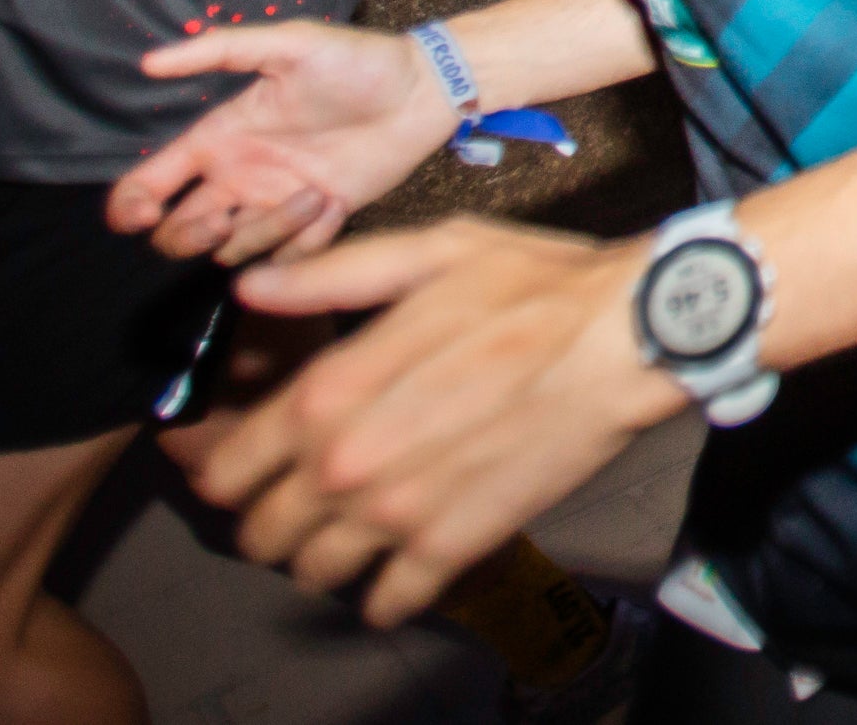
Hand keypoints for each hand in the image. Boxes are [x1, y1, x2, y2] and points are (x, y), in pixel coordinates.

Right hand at [110, 21, 459, 265]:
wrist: (423, 90)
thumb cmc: (357, 61)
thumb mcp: (289, 44)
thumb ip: (221, 49)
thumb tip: (149, 63)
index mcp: (221, 136)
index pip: (151, 182)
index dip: (130, 207)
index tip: (142, 214)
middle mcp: (240, 175)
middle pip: (178, 233)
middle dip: (187, 235)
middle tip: (223, 214)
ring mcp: (276, 202)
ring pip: (234, 250)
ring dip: (265, 230)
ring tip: (312, 190)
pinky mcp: (317, 221)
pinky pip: (290, 256)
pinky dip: (306, 239)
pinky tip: (334, 202)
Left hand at [169, 217, 679, 627]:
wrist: (630, 335)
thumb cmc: (536, 284)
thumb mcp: (430, 253)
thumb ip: (332, 276)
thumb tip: (251, 287)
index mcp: (329, 390)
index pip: (226, 467)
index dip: (229, 468)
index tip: (255, 461)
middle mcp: (346, 462)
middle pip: (259, 534)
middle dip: (270, 518)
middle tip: (305, 497)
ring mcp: (398, 514)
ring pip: (312, 574)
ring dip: (322, 557)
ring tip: (354, 528)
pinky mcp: (455, 545)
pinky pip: (386, 603)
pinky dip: (385, 593)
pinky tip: (402, 563)